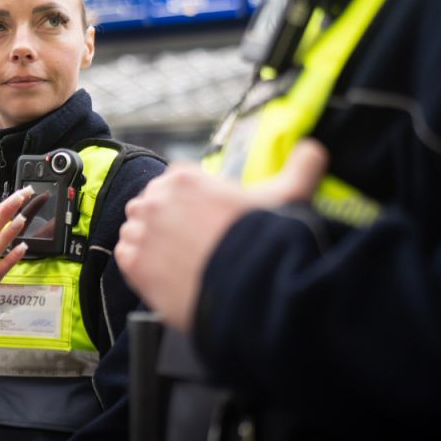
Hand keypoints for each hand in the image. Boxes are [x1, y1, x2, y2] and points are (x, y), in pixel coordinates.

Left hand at [115, 140, 328, 331]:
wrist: (250, 290)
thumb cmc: (266, 241)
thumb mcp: (289, 196)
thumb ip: (301, 167)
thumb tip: (314, 151)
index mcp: (185, 178)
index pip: (175, 182)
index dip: (190, 202)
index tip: (204, 219)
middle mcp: (157, 199)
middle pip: (152, 204)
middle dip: (168, 219)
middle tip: (193, 243)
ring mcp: (142, 231)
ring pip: (137, 229)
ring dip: (151, 241)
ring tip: (179, 260)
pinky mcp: (133, 263)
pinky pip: (126, 255)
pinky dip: (140, 264)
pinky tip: (165, 273)